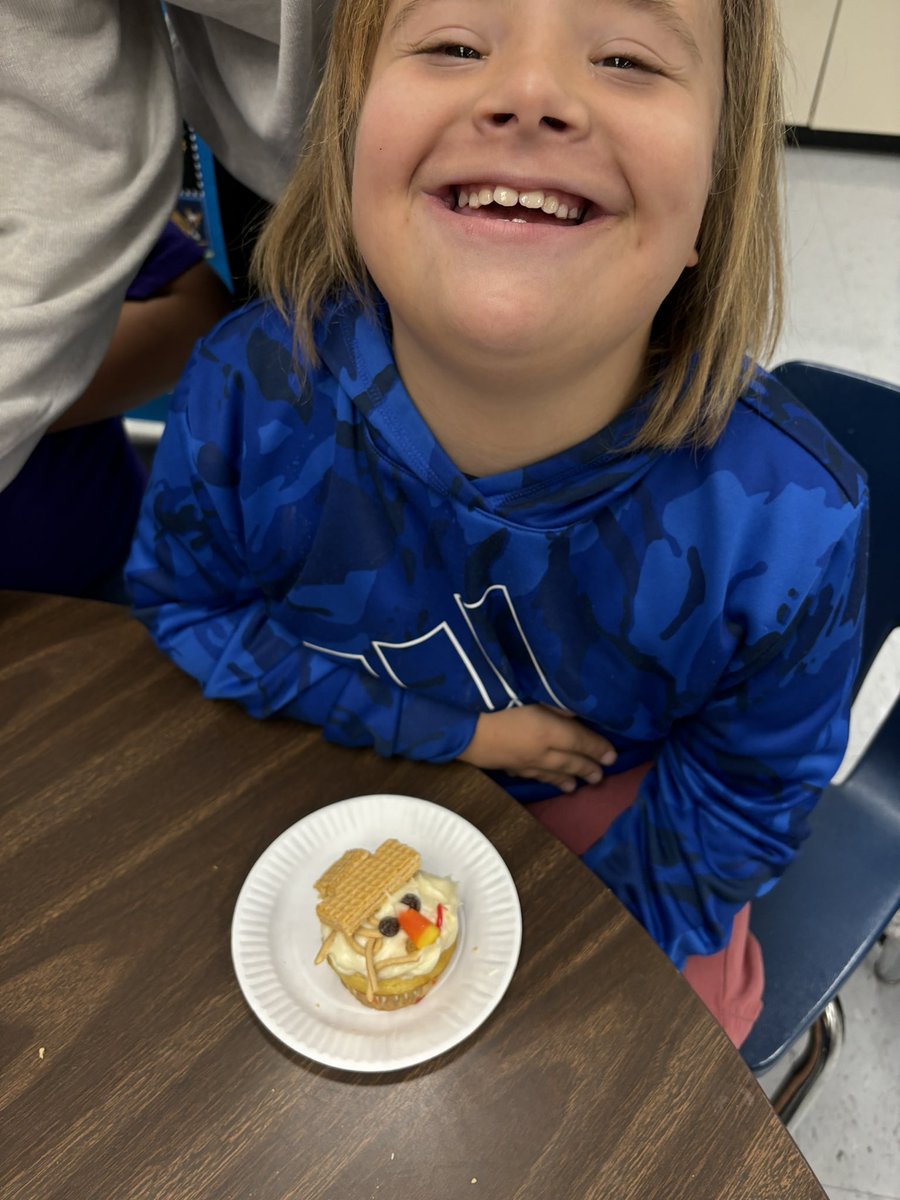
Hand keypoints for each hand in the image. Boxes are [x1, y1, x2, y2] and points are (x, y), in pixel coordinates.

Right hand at [458, 705, 616, 792]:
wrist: (458, 727)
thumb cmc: (494, 701)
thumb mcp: (528, 693)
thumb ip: (554, 703)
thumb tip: (573, 712)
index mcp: (549, 732)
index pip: (580, 741)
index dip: (597, 748)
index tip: (612, 756)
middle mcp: (540, 752)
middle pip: (569, 762)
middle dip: (587, 768)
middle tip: (600, 777)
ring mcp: (521, 762)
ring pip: (549, 774)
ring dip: (565, 780)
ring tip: (575, 787)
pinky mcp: (504, 766)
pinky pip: (528, 776)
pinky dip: (540, 779)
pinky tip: (540, 779)